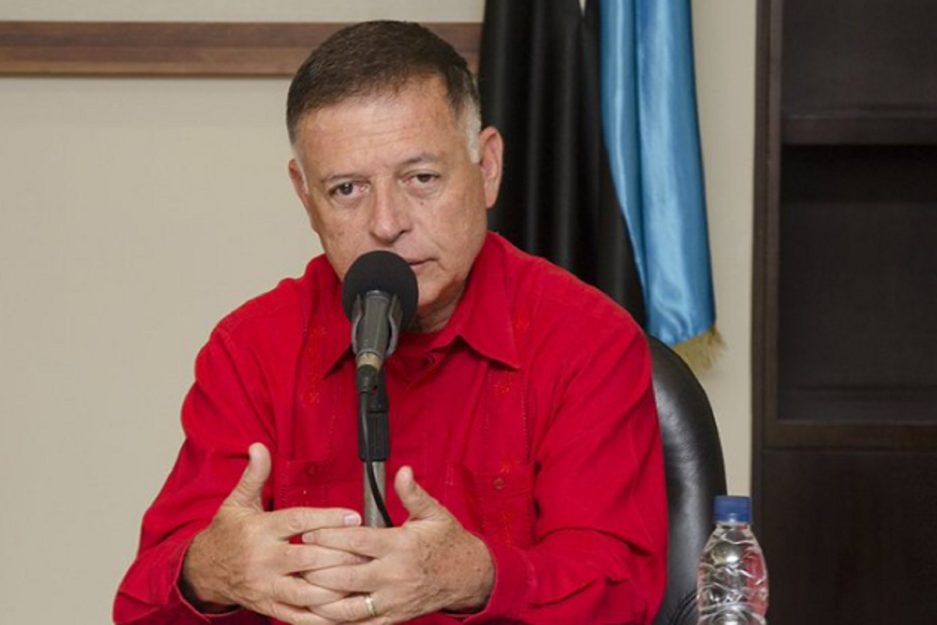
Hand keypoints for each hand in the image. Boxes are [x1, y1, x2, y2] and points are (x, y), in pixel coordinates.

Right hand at [181, 443, 367, 624]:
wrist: (203, 571)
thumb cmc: (227, 534)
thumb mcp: (237, 502)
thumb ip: (255, 476)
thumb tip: (259, 447)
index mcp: (260, 531)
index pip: (298, 522)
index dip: (327, 519)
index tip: (353, 516)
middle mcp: (264, 560)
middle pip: (308, 559)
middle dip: (339, 556)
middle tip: (367, 551)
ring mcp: (267, 586)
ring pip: (306, 591)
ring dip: (335, 588)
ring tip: (361, 581)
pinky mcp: (269, 606)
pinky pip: (299, 615)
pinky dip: (321, 616)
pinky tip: (343, 610)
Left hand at [300, 466, 494, 623]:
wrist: (469, 576)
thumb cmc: (448, 543)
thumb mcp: (434, 513)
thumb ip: (413, 493)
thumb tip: (402, 471)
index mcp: (400, 546)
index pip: (356, 542)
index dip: (328, 537)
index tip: (307, 532)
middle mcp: (393, 575)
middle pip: (345, 576)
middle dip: (316, 569)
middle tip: (294, 561)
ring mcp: (392, 600)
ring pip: (348, 607)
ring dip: (321, 600)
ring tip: (300, 590)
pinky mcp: (393, 617)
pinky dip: (338, 623)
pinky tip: (320, 616)